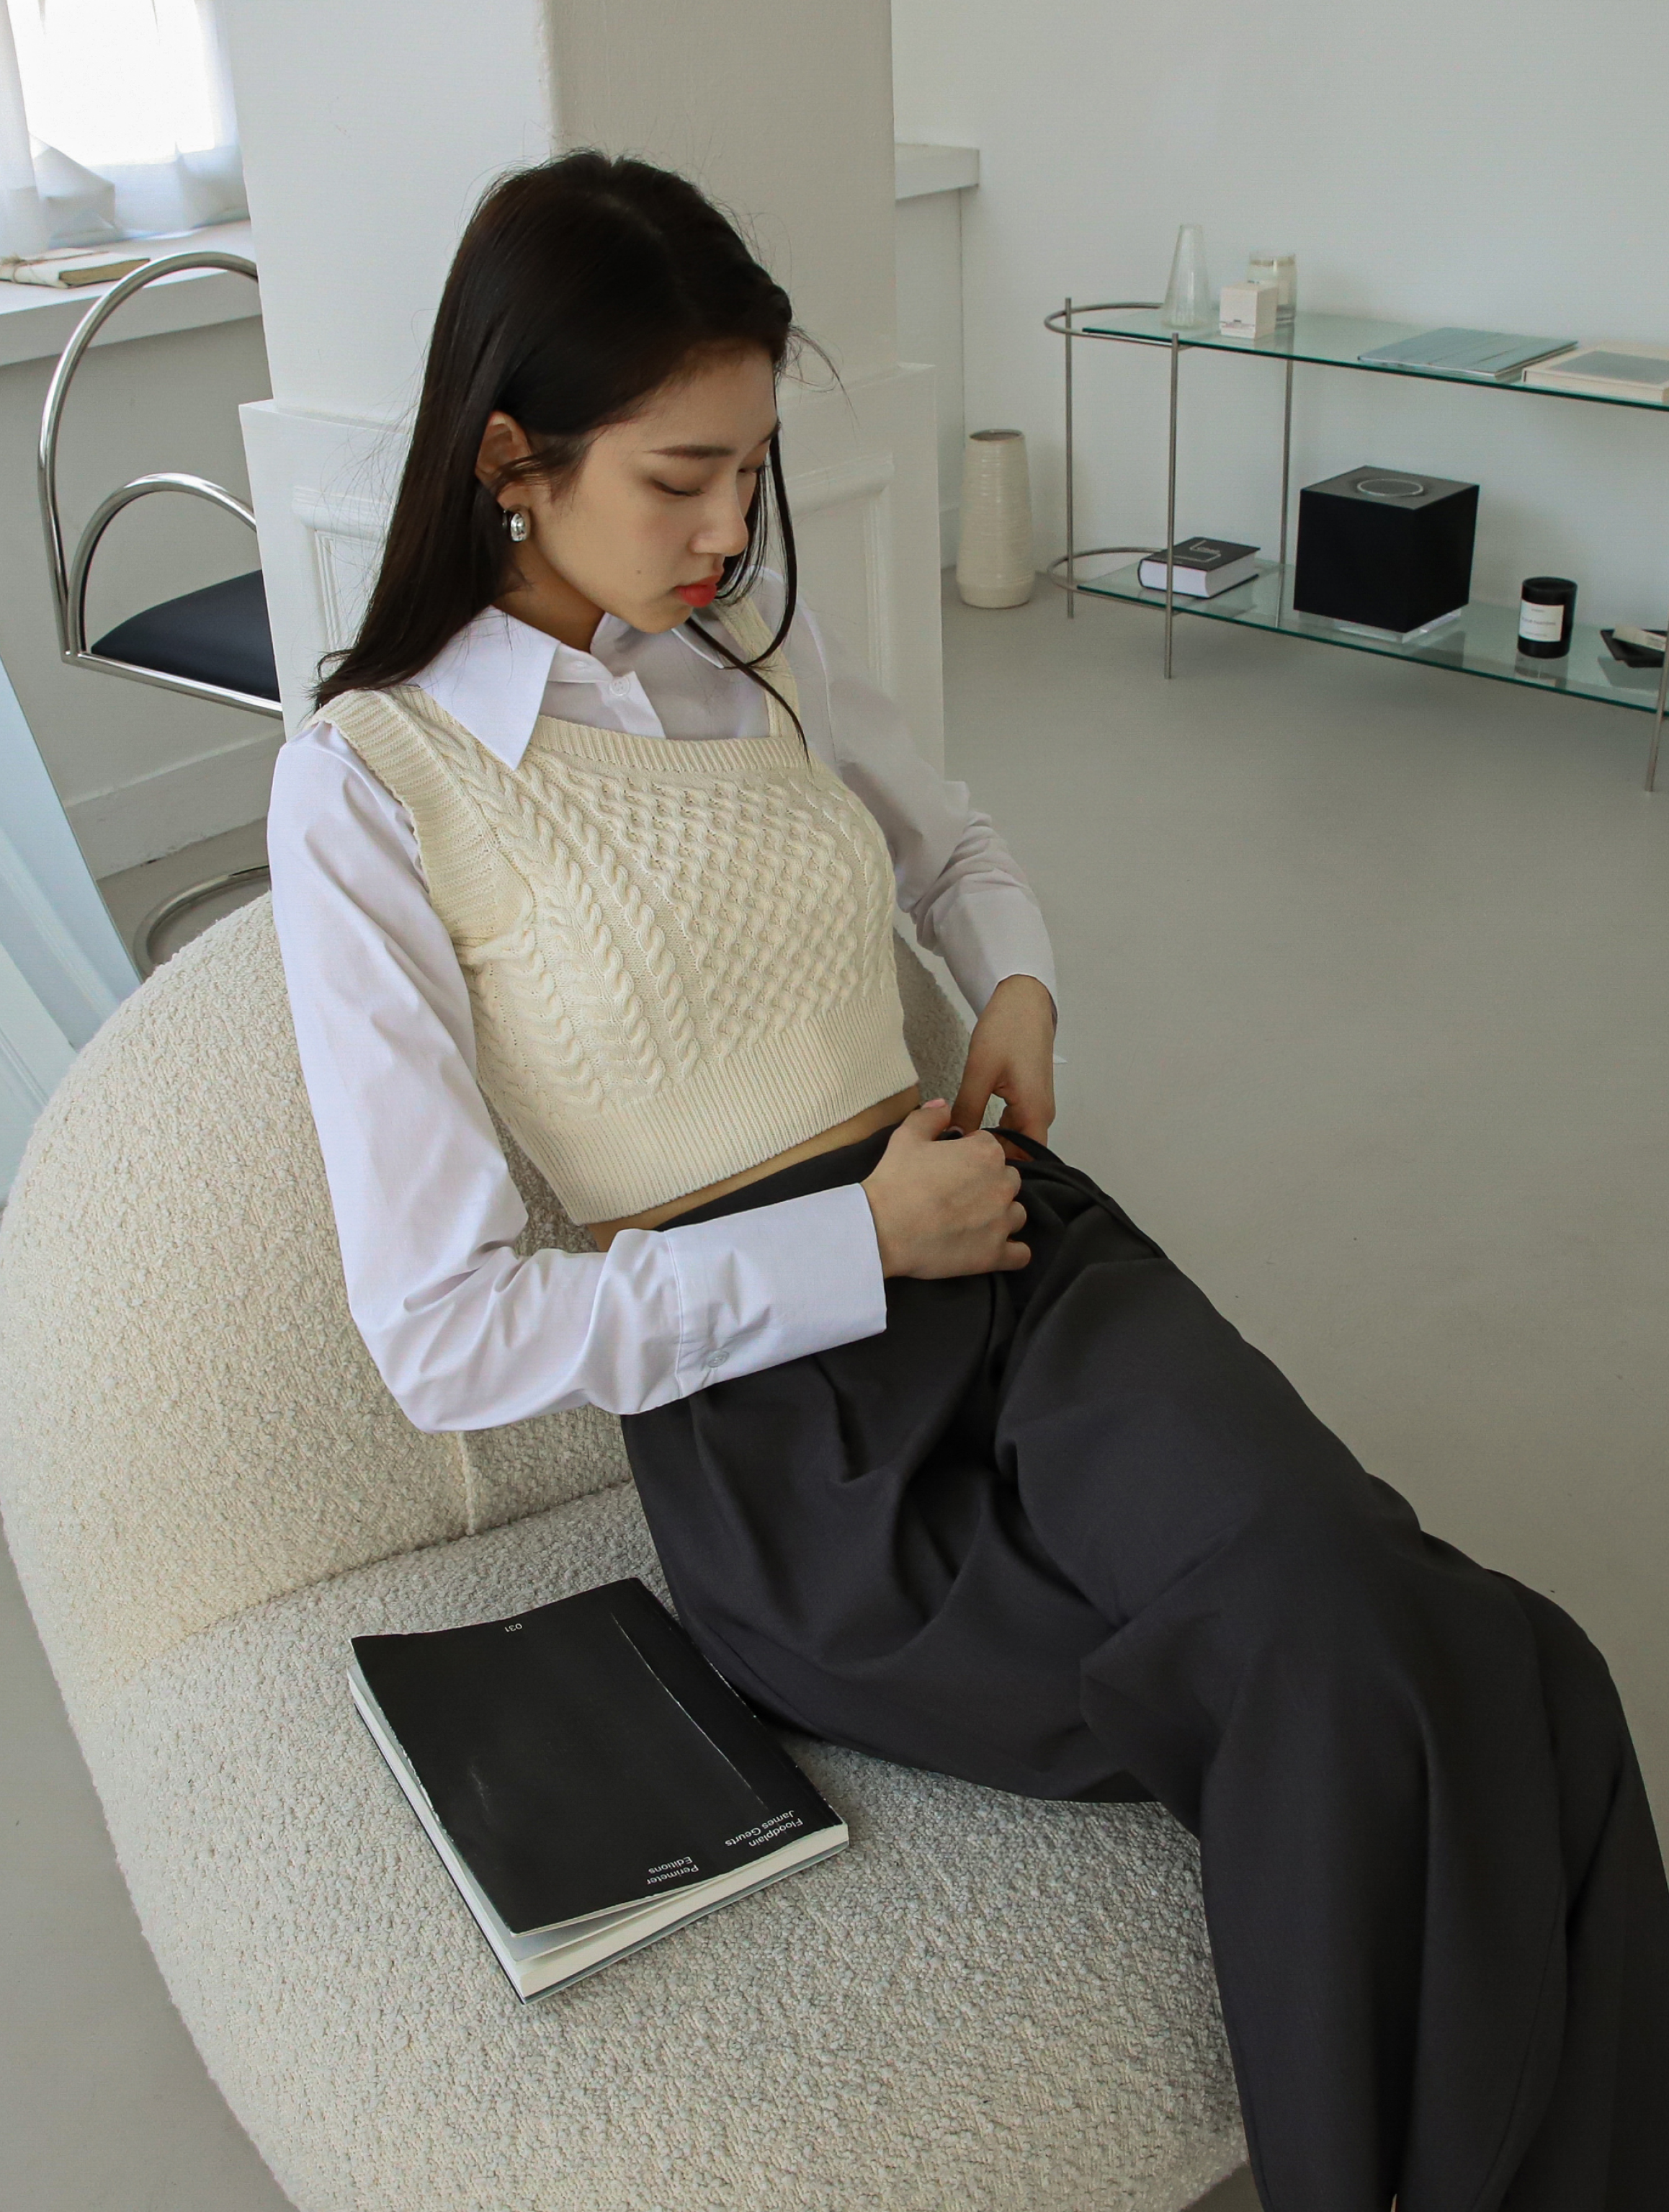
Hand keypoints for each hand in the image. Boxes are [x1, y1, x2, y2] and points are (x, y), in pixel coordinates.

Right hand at [861, 1099, 1030, 1278]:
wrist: (882, 1229)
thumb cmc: (894, 1181)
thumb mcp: (906, 1137)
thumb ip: (930, 1116)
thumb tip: (944, 1107)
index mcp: (986, 1153)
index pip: (991, 1148)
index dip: (970, 1156)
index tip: (952, 1168)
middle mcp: (1002, 1185)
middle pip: (1008, 1180)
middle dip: (989, 1185)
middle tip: (960, 1196)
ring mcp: (1002, 1222)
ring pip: (1016, 1214)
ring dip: (1001, 1216)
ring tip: (973, 1223)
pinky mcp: (995, 1254)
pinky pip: (1020, 1254)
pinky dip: (1010, 1252)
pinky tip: (991, 1247)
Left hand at [950, 975, 1056, 1157]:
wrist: (1024, 1000)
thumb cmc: (1006, 1030)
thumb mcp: (980, 1072)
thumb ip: (968, 1110)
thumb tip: (953, 1142)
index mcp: (1035, 1112)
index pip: (1024, 1160)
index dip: (998, 1170)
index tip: (968, 1174)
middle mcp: (1041, 1114)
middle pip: (1019, 1152)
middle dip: (991, 1160)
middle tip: (957, 1168)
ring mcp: (1036, 1105)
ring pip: (1015, 1138)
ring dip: (991, 1144)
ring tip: (960, 1153)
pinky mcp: (1029, 1096)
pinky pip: (1014, 1124)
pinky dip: (995, 1130)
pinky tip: (971, 1131)